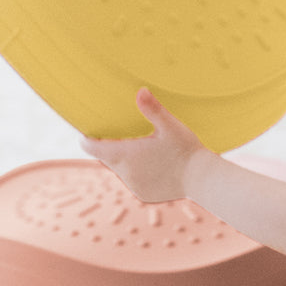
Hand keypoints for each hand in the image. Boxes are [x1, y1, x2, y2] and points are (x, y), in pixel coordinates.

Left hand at [79, 88, 206, 202]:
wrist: (202, 179)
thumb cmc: (186, 149)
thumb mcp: (170, 125)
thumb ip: (153, 109)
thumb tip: (141, 91)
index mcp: (127, 154)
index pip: (93, 148)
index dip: (86, 140)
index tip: (84, 132)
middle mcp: (126, 173)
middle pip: (107, 158)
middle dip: (108, 147)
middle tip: (114, 135)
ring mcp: (134, 185)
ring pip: (120, 169)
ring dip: (123, 160)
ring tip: (135, 148)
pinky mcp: (143, 194)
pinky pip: (132, 180)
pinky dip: (136, 172)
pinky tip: (150, 165)